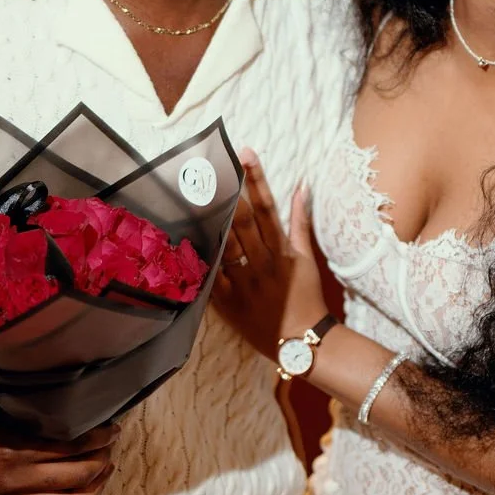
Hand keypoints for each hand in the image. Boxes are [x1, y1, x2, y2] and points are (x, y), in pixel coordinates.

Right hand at [0, 397, 118, 494]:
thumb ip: (27, 414)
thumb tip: (67, 408)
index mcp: (14, 449)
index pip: (70, 446)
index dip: (98, 438)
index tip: (113, 430)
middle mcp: (14, 480)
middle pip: (74, 476)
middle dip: (100, 462)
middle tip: (110, 450)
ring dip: (92, 491)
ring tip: (103, 474)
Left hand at [212, 153, 326, 360]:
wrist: (301, 341)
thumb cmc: (306, 296)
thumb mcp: (307, 257)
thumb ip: (300, 221)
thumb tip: (302, 185)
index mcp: (282, 250)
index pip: (267, 207)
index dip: (256, 178)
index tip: (246, 152)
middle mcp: (263, 262)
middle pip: (243, 220)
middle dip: (229, 190)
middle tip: (212, 164)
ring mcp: (244, 282)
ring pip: (225, 243)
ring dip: (211, 217)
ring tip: (194, 192)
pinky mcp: (228, 302)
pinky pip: (211, 276)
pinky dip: (201, 257)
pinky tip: (187, 235)